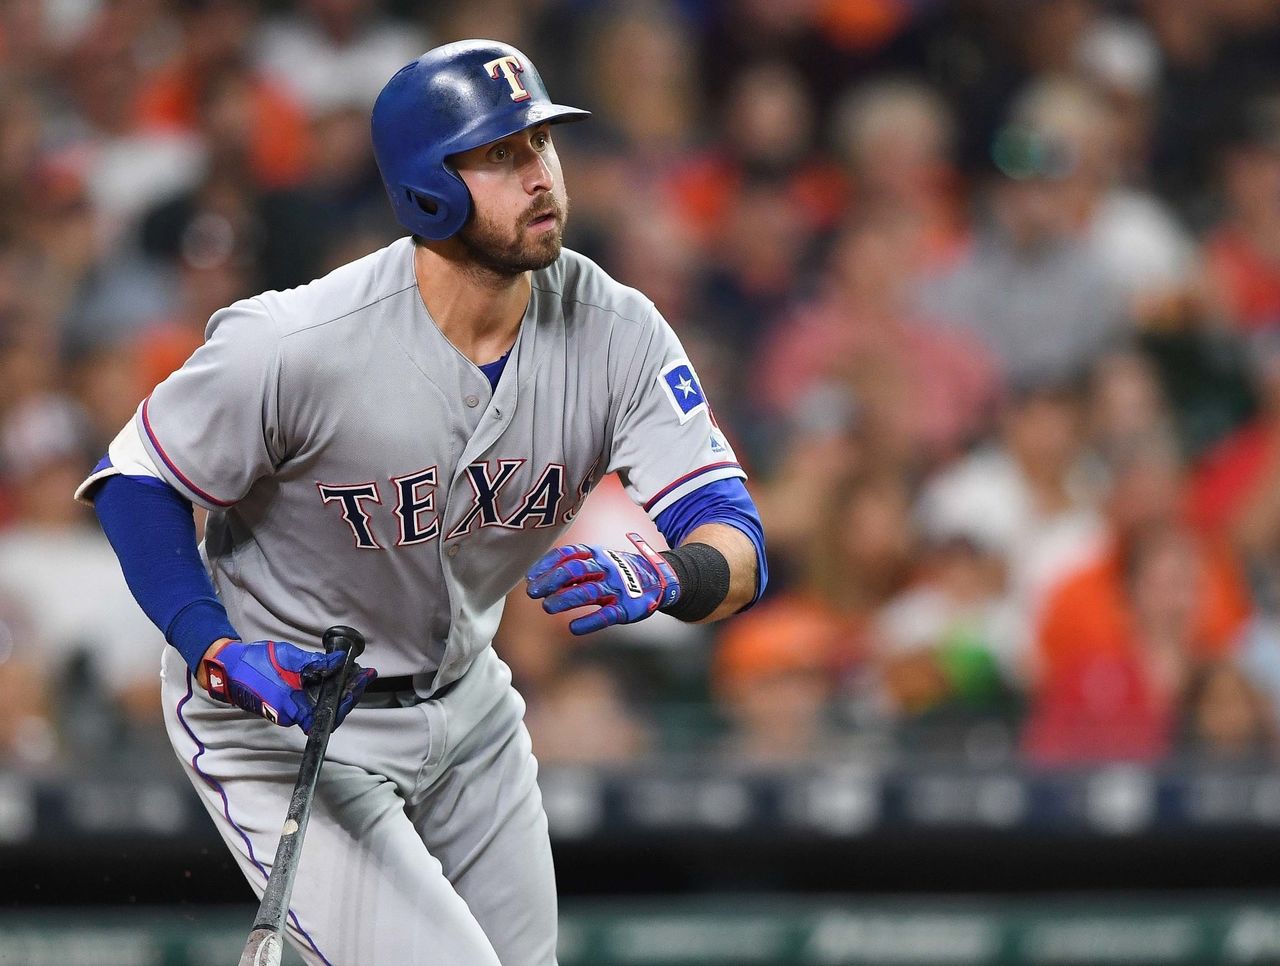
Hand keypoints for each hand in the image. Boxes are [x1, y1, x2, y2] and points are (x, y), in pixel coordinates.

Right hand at [200, 639, 375, 733]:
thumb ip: (315, 662)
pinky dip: (324, 689)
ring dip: (337, 690)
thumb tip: (339, 661)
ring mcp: (287, 712)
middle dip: (348, 692)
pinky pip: (309, 701)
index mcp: (292, 707)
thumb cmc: (254, 663)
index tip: (361, 681)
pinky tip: (332, 674)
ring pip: (319, 705)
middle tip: (363, 674)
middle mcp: (290, 715)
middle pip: (327, 711)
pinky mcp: (284, 706)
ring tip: (353, 672)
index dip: (347, 700)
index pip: (327, 715)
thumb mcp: (288, 658)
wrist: (227, 669)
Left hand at [526, 532, 679, 634]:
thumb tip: (541, 579)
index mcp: (598, 554)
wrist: (660, 579)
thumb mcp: (600, 561)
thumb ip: (575, 569)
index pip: (569, 554)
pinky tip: (573, 627)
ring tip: (547, 607)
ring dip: (565, 599)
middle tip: (534, 592)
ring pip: (587, 592)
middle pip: (575, 570)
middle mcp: (607, 568)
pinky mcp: (627, 608)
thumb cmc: (621, 571)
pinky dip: (589, 621)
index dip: (548, 565)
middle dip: (551, 581)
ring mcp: (618, 588)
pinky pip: (607, 615)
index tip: (531, 577)